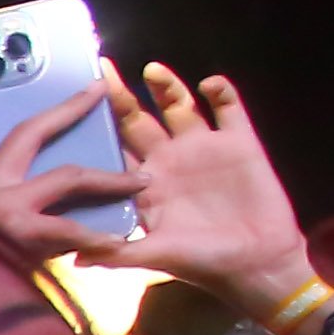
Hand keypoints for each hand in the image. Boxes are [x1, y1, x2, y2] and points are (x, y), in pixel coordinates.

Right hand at [0, 43, 137, 263]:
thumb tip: (5, 196)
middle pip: (27, 134)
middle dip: (66, 109)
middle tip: (98, 89)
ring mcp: (1, 212)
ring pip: (67, 177)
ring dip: (110, 176)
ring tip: (142, 177)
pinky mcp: (24, 238)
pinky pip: (74, 230)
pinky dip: (101, 238)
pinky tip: (124, 241)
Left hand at [91, 65, 322, 317]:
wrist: (257, 265)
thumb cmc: (204, 263)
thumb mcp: (158, 256)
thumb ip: (120, 254)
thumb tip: (75, 260)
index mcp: (145, 184)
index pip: (113, 148)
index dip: (97, 126)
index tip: (76, 102)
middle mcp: (170, 160)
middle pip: (139, 120)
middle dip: (121, 96)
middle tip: (103, 70)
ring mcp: (204, 148)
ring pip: (179, 106)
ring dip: (166, 86)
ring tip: (151, 69)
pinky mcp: (240, 143)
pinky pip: (229, 109)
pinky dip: (221, 92)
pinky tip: (209, 84)